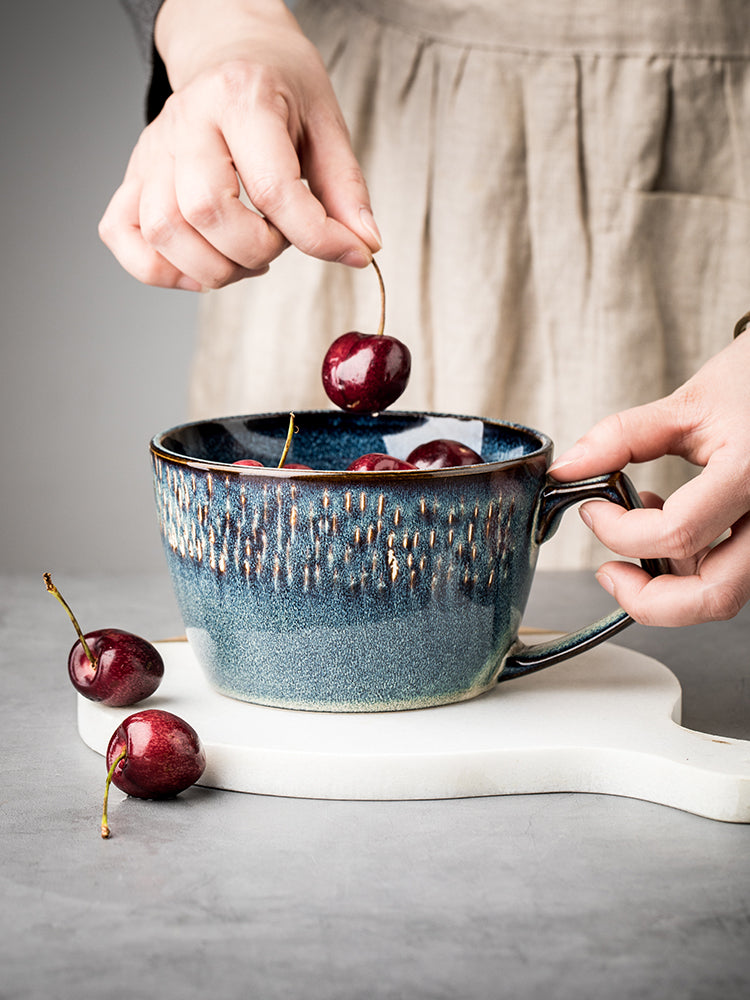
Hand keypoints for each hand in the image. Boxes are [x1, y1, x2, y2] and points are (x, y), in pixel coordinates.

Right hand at [99, 0, 379, 290]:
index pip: (273, 189)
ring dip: (213, 266)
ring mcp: (152, 150)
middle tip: (279, 240)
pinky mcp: (134, 175)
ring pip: (163, 232)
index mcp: (241, 99)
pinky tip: (200, 264)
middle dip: (255, 250)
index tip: (349, 251)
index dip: (317, 236)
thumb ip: (346, 189)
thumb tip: (364, 246)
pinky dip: (159, 268)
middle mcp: (186, 122)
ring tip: (246, 255)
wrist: (229, 47)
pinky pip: (122, 235)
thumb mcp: (327, 124)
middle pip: (205, 212)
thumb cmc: (280, 86)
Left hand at [548, 332, 749, 626]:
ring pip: (728, 596)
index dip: (618, 532)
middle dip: (649, 599)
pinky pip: (734, 575)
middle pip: (715, 595)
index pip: (676, 534)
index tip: (591, 511)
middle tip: (609, 573)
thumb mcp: (688, 403)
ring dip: (671, 587)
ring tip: (638, 540)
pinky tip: (670, 531)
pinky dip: (694, 570)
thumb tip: (569, 469)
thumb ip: (622, 437)